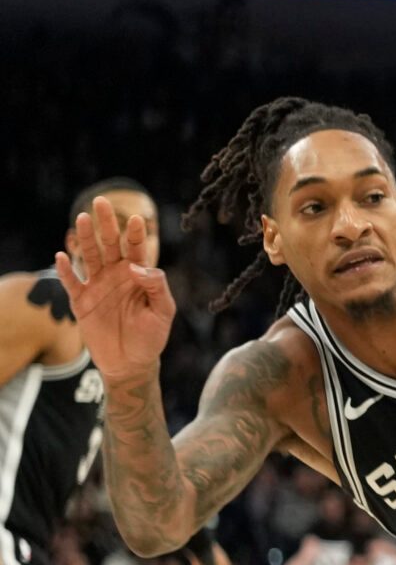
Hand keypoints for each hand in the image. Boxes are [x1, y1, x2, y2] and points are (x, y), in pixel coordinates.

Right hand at [53, 199, 175, 386]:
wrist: (131, 362)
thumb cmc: (151, 336)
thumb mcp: (163, 312)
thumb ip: (156, 286)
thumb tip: (136, 267)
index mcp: (138, 276)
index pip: (137, 249)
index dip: (135, 234)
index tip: (136, 218)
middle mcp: (116, 276)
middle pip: (109, 245)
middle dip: (106, 224)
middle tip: (100, 202)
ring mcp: (97, 286)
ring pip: (89, 257)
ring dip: (86, 239)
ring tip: (83, 219)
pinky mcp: (81, 301)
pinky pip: (71, 282)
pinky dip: (65, 270)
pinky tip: (62, 256)